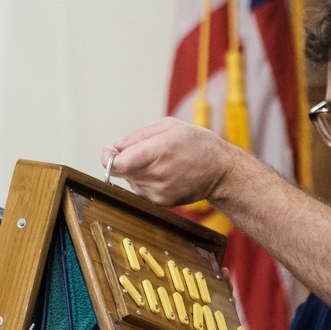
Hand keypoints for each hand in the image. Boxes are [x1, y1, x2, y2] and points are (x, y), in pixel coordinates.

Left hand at [101, 117, 238, 206]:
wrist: (221, 171)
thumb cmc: (198, 144)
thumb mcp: (170, 127)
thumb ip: (139, 136)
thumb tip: (116, 146)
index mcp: (159, 151)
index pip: (120, 163)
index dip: (109, 159)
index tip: (109, 153)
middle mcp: (158, 174)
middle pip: (122, 172)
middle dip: (124, 161)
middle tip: (140, 152)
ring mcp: (159, 192)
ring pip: (131, 181)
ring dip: (136, 171)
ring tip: (158, 162)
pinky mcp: (161, 202)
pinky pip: (141, 191)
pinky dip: (145, 181)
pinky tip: (162, 173)